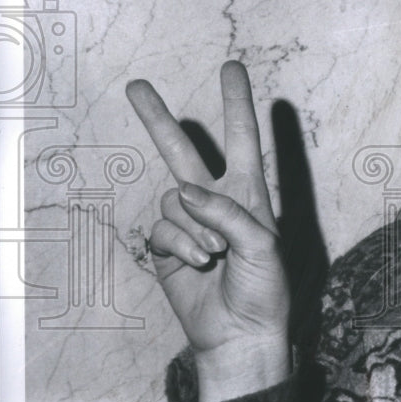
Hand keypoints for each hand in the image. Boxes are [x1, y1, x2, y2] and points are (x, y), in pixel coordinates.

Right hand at [126, 61, 290, 401]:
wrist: (240, 333)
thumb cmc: (265, 289)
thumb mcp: (262, 244)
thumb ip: (226, 212)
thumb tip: (184, 192)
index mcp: (249, 193)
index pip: (242, 138)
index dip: (237, 103)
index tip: (230, 67)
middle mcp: (217, 201)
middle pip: (183, 151)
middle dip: (159, 120)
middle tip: (136, 86)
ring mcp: (189, 223)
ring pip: (173, 200)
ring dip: (194, 228)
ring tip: (216, 255)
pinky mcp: (167, 247)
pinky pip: (162, 229)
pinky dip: (180, 245)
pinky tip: (199, 265)